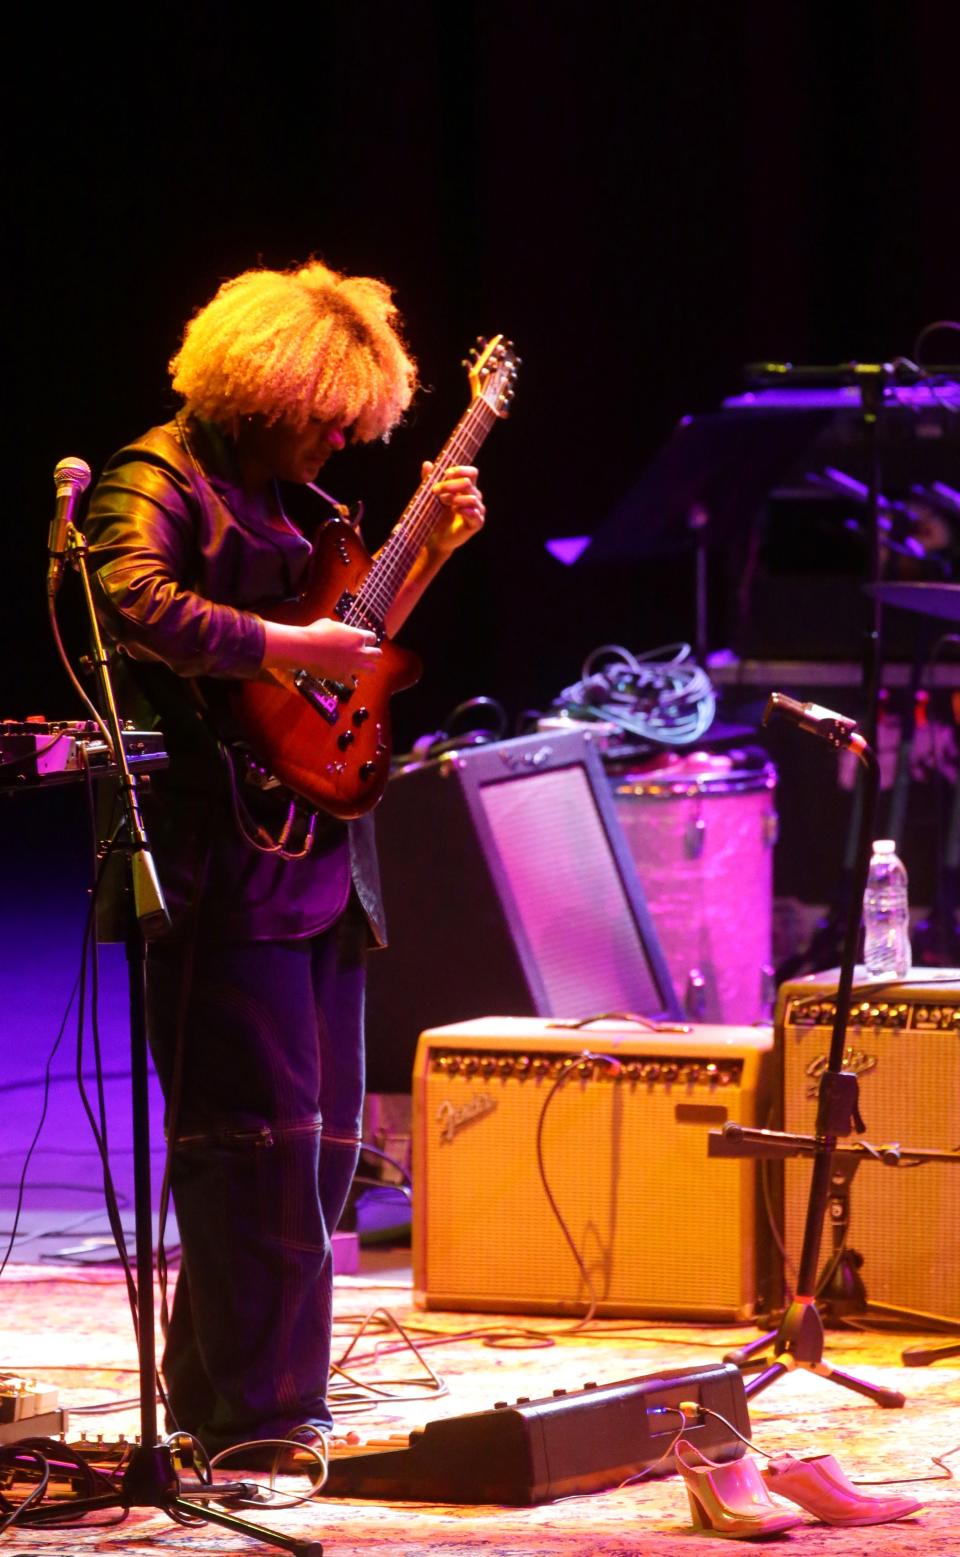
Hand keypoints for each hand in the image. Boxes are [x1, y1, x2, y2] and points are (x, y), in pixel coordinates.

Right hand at [261, 617, 381, 677]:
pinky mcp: (343, 676)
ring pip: (372, 670)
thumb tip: (337, 628)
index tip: (363, 642)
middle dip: (373, 655)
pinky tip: (346, 681)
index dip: (368, 640)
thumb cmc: (315, 633)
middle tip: (365, 655)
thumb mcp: (329, 624)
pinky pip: (353, 684)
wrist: (305, 648)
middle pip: (378, 654)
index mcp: (357, 636)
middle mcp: (359, 651)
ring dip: (367, 669)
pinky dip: (350, 683)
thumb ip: (339, 628)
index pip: (373, 638)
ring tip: (360, 668)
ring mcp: (353, 665)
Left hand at [423, 461, 485, 553]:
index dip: (461, 470)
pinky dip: (465, 510)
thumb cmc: (435, 515)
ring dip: (455, 498)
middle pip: (468, 483)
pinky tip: (455, 510)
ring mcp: (477, 511)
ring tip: (442, 501)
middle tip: (435, 490)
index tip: (446, 473)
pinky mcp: (476, 524)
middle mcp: (475, 497)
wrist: (435, 538)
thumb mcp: (431, 496)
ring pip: (472, 498)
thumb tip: (427, 463)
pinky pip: (475, 514)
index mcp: (467, 488)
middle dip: (450, 485)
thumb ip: (429, 480)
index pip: (472, 473)